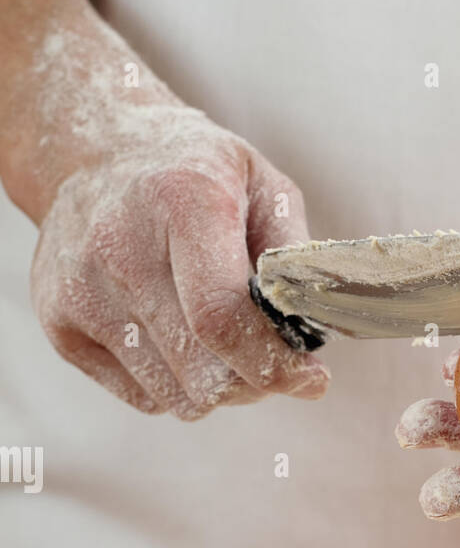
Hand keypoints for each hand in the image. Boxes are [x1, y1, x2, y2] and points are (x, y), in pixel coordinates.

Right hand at [31, 107, 327, 418]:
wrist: (96, 150)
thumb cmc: (194, 174)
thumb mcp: (263, 187)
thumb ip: (294, 263)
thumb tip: (311, 342)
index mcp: (181, 200)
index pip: (221, 320)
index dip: (272, 365)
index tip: (308, 378)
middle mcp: (119, 246)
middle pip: (201, 372)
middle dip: (254, 383)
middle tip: (271, 362)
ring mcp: (80, 289)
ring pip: (176, 397)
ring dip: (216, 388)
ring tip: (224, 347)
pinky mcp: (58, 324)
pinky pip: (143, 397)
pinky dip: (175, 384)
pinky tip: (179, 339)